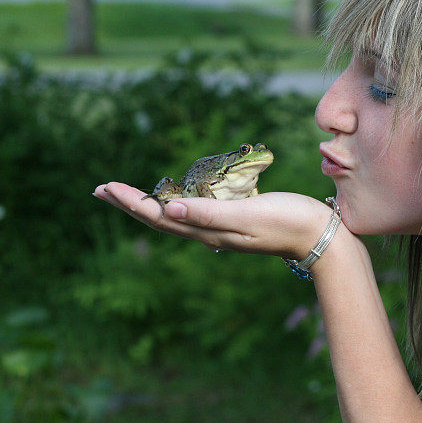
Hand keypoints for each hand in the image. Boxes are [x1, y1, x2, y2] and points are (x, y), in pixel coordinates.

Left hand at [93, 182, 334, 259]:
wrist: (319, 235)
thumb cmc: (287, 221)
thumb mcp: (247, 215)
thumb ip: (208, 213)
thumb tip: (167, 209)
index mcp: (207, 231)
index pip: (159, 216)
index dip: (131, 202)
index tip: (105, 187)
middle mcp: (208, 232)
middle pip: (160, 218)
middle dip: (131, 204)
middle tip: (102, 190)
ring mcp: (221, 228)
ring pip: (175, 216)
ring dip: (149, 204)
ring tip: (129, 194)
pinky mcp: (234, 219)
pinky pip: (194, 212)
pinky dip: (175, 203)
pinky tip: (176, 198)